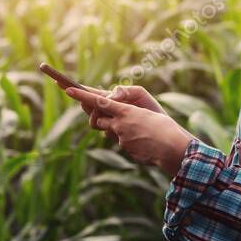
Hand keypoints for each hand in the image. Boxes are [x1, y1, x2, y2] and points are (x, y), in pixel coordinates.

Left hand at [64, 87, 192, 176]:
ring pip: (110, 133)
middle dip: (98, 119)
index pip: (98, 102)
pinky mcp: (127, 151)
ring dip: (116, 129)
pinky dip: (132, 140)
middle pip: (97, 122)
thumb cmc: (163, 125)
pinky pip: (123, 143)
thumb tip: (115, 110)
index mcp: (125, 111)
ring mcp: (121, 140)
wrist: (173, 148)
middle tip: (110, 116)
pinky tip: (146, 140)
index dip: (81, 96)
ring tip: (137, 128)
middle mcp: (119, 125)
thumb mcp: (146, 109)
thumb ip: (126, 106)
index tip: (67, 89)